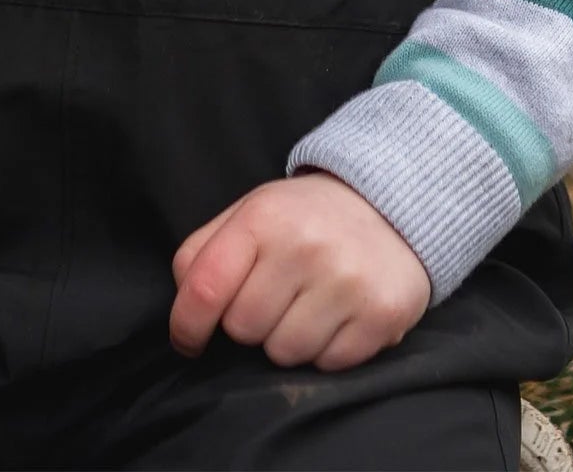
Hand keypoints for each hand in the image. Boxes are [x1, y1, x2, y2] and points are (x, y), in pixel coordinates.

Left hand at [169, 170, 430, 371]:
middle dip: (249, 323)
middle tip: (274, 297)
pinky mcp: (382, 314)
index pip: (205, 287)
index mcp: (264, 217)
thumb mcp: (250, 213)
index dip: (187, 325)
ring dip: (287, 340)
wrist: (389, 207)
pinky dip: (326, 350)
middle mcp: (306, 246)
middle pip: (243, 328)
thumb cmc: (304, 219)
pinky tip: (337, 316)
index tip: (188, 341)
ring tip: (307, 305)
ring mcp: (347, 281)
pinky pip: (329, 365)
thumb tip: (184, 304)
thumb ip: (205, 251)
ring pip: (284, 353)